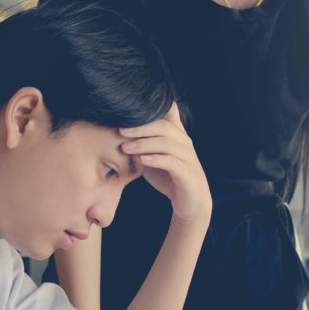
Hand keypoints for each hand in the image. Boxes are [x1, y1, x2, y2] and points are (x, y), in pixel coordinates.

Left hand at [119, 103, 211, 225]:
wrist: (189, 202)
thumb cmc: (168, 176)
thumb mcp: (153, 157)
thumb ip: (141, 145)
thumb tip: (118, 134)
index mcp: (177, 135)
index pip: (169, 113)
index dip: (153, 108)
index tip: (128, 110)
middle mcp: (185, 143)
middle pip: (163, 127)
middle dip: (140, 128)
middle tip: (120, 131)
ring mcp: (188, 157)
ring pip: (166, 144)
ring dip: (143, 144)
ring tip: (125, 148)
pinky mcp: (188, 174)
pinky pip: (172, 163)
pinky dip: (156, 160)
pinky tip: (142, 160)